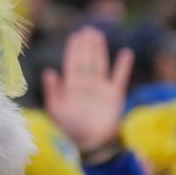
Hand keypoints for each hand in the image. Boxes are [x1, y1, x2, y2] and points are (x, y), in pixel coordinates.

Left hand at [42, 27, 133, 152]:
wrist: (90, 144)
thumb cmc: (70, 129)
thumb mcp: (56, 110)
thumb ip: (52, 91)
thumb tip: (49, 71)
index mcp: (71, 87)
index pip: (72, 64)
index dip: (73, 50)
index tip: (75, 35)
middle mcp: (86, 85)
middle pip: (86, 60)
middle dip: (86, 46)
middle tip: (87, 30)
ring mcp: (101, 89)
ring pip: (100, 65)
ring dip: (100, 50)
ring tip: (99, 35)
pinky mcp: (115, 96)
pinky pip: (120, 78)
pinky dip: (123, 66)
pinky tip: (126, 53)